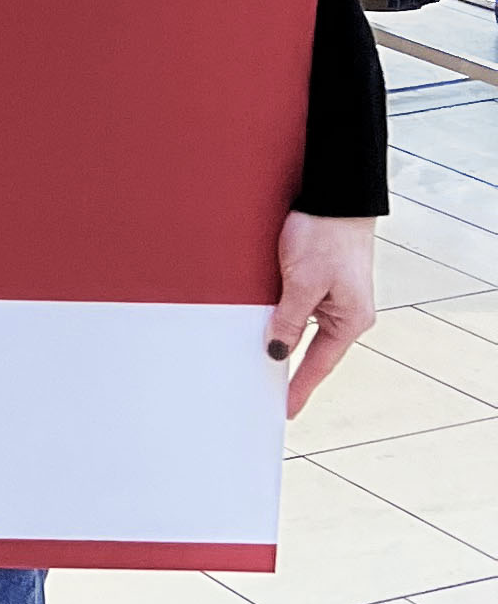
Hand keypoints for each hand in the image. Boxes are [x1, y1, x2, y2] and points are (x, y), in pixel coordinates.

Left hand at [271, 210, 377, 411]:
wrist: (336, 193)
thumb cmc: (326, 234)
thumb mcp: (303, 282)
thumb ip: (289, 320)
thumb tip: (276, 351)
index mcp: (350, 320)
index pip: (319, 364)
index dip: (299, 388)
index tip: (285, 410)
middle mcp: (346, 312)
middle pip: (310, 346)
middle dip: (285, 361)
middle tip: (261, 387)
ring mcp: (335, 295)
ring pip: (301, 323)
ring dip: (280, 331)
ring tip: (253, 353)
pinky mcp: (323, 278)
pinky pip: (299, 303)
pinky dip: (280, 311)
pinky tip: (261, 316)